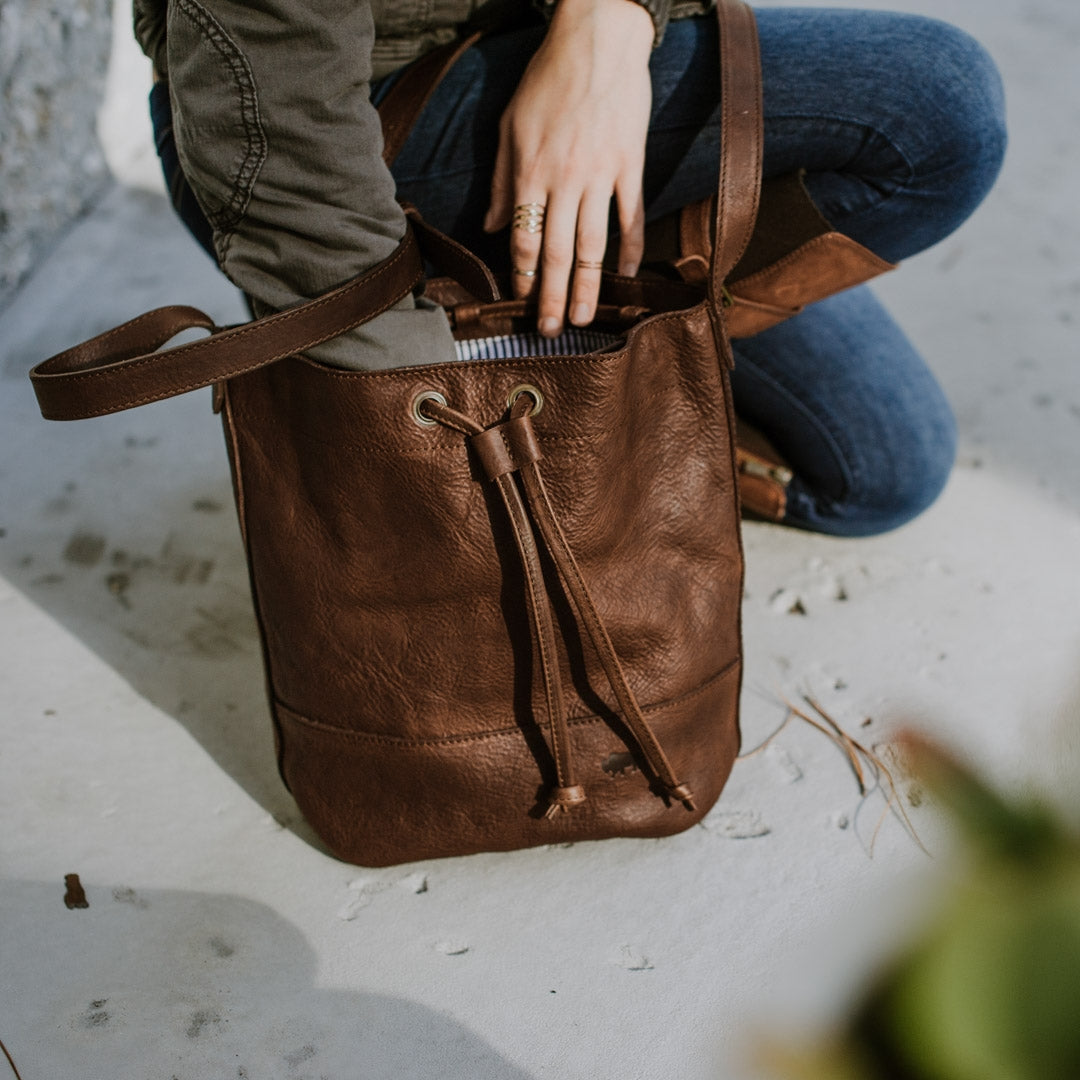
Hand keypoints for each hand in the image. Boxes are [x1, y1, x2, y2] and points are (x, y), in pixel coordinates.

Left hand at [483, 0, 652, 336]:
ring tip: (582, 317)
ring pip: (593, 244)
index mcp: (531, 172)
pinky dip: (631, 248)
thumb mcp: (510, 125)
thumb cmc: (548, 79)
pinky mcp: (631, 164)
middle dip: (550, 297)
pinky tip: (626, 275)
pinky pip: (631, 216)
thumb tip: (494, 225)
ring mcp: (601, 175)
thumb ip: (502, 180)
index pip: (524, 239)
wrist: (597, 39)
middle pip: (556, 252)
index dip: (522, 277)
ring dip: (587, 286)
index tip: (521, 303)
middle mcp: (565, 180)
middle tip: (549, 331)